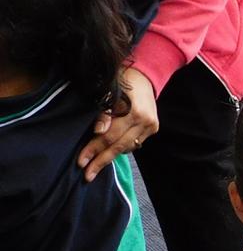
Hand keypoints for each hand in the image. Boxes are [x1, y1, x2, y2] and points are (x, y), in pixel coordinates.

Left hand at [79, 67, 157, 181]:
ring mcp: (151, 126)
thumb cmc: (122, 80)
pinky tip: (110, 152)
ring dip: (110, 156)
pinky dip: (122, 148)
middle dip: (101, 160)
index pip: (110, 136)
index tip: (81, 161)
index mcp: (134, 112)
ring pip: (128, 147)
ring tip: (95, 167)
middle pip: (119, 146)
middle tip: (87, 175)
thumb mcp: (109, 91)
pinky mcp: (153, 128)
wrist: (145, 76)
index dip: (94, 149)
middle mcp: (145, 121)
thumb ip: (104, 112)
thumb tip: (98, 131)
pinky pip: (135, 143)